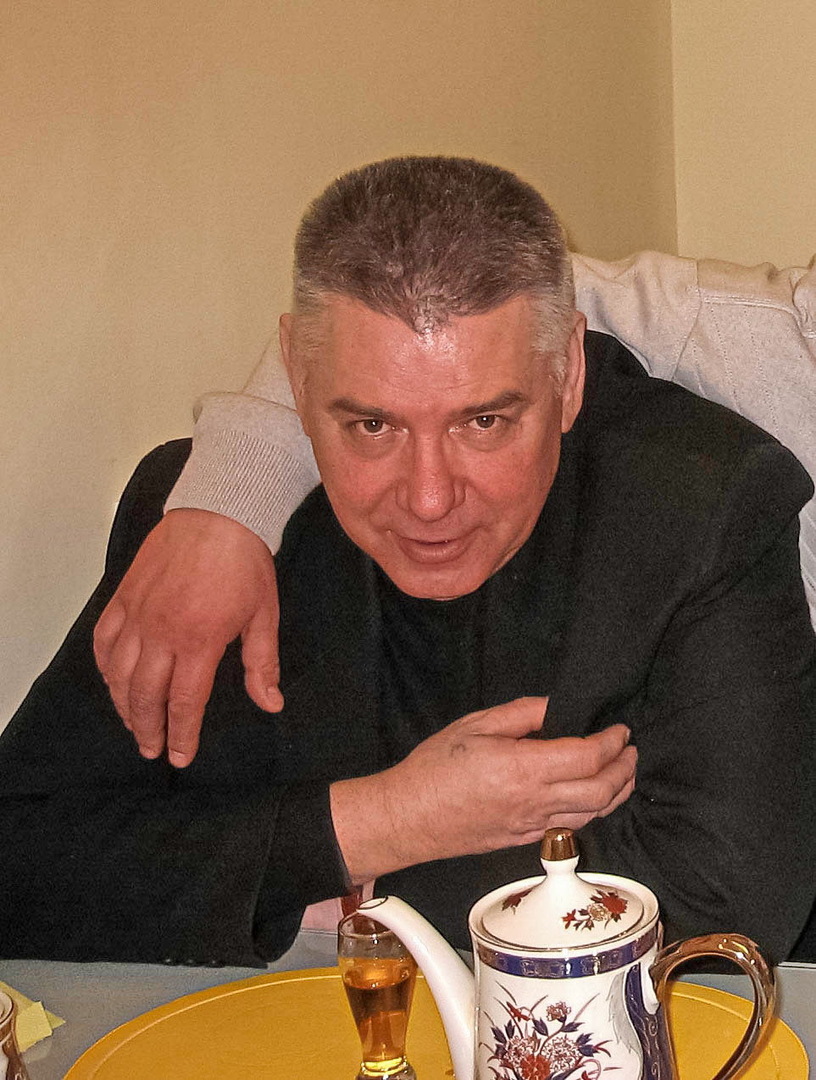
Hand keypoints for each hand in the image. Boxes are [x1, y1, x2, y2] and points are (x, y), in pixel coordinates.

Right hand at [93, 509, 282, 766]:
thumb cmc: (246, 563)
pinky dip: (106, 667)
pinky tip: (114, 681)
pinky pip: (104, 641)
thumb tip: (271, 704)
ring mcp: (137, 613)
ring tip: (134, 724)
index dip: (181, 735)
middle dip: (148, 730)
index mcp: (199, 641)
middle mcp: (161, 632)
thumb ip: (261, 664)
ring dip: (124, 705)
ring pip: (119, 674)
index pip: (184, 703)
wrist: (218, 511)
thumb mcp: (263, 615)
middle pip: (145, 696)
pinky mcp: (123, 596)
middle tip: (151, 749)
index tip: (180, 757)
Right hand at [331, 697, 636, 882]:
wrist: (408, 816)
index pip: (587, 757)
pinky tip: (593, 797)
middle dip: (625, 769)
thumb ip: (523, 714)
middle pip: (601, 791)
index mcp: (524, 769)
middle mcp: (534, 802)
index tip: (620, 729)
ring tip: (624, 773)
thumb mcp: (476, 725)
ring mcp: (531, 826)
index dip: (612, 742)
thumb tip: (558, 707)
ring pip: (592, 815)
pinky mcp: (523, 840)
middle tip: (631, 750)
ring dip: (616, 793)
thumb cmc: (435, 768)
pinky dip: (592, 811)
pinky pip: (570, 827)